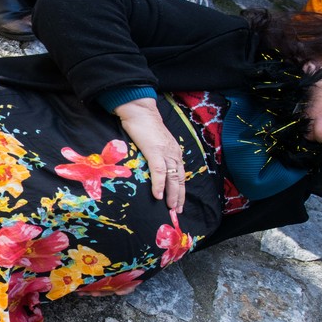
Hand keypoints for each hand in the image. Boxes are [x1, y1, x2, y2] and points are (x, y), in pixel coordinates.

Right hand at [113, 98, 185, 212]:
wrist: (140, 111)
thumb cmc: (144, 126)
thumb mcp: (155, 142)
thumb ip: (158, 154)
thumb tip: (155, 167)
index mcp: (174, 152)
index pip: (180, 174)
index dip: (181, 189)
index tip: (180, 202)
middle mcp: (173, 153)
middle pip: (180, 178)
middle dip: (179, 196)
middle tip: (178, 210)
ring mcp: (165, 152)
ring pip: (172, 178)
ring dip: (172, 194)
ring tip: (171, 207)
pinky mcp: (154, 151)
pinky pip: (159, 171)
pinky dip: (159, 184)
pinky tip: (158, 195)